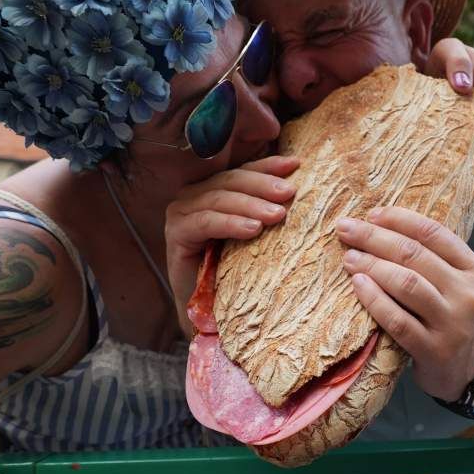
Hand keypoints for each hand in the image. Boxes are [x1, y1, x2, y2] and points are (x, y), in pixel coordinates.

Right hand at [163, 156, 298, 322]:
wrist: (211, 308)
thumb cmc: (236, 269)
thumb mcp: (255, 233)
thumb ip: (265, 209)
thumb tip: (296, 188)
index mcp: (214, 189)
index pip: (243, 171)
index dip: (268, 166)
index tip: (296, 164)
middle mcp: (194, 196)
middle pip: (231, 181)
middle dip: (263, 185)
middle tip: (290, 193)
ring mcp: (182, 213)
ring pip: (219, 199)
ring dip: (251, 205)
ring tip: (277, 215)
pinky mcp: (176, 234)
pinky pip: (205, 222)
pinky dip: (230, 223)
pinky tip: (253, 229)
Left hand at [337, 205, 473, 400]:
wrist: (473, 373)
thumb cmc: (457, 322)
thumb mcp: (462, 287)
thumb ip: (437, 261)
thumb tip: (385, 227)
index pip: (435, 233)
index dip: (400, 219)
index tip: (372, 214)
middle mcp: (469, 294)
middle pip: (415, 255)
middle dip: (375, 238)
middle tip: (346, 229)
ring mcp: (453, 324)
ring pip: (407, 284)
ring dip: (372, 266)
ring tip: (349, 258)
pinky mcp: (434, 350)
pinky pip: (397, 320)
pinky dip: (374, 300)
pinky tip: (357, 285)